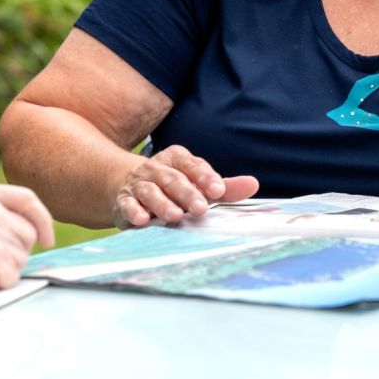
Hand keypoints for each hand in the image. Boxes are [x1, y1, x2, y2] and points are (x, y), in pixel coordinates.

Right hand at [113, 144, 258, 227]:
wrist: (130, 185)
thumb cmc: (173, 185)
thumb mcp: (197, 182)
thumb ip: (223, 186)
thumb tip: (253, 184)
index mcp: (178, 159)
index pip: (193, 165)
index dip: (205, 177)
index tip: (218, 190)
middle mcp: (157, 168)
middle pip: (173, 178)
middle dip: (187, 193)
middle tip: (200, 208)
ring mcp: (139, 183)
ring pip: (151, 191)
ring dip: (162, 203)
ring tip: (174, 216)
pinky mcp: (125, 200)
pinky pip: (128, 204)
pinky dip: (134, 211)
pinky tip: (141, 220)